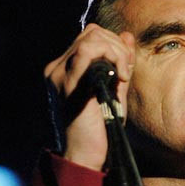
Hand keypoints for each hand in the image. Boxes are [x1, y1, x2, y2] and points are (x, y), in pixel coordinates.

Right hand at [44, 24, 134, 170]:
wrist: (84, 154)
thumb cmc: (100, 128)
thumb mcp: (114, 89)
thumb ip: (120, 63)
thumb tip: (127, 36)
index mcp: (65, 69)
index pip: (90, 36)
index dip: (114, 44)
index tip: (126, 68)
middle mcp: (57, 68)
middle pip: (92, 32)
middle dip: (118, 47)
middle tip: (126, 73)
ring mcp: (59, 74)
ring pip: (92, 38)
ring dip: (117, 53)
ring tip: (123, 76)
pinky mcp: (68, 83)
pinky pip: (89, 52)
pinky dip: (112, 58)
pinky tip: (120, 79)